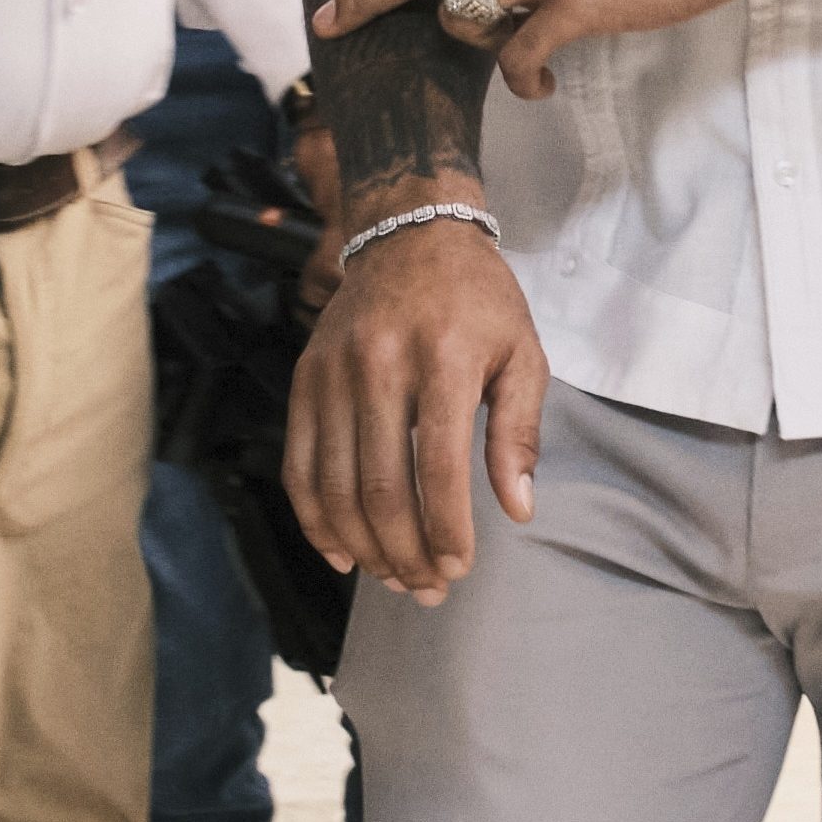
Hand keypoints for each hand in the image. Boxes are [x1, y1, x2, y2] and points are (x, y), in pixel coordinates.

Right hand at [285, 197, 547, 594]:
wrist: (410, 233)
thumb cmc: (478, 301)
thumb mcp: (522, 354)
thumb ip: (520, 433)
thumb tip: (517, 509)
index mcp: (445, 358)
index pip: (440, 468)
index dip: (446, 531)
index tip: (458, 568)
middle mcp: (381, 364)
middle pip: (380, 486)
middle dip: (404, 552)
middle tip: (426, 587)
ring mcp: (334, 371)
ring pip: (334, 484)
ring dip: (362, 545)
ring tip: (392, 576)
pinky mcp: (304, 378)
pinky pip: (298, 463)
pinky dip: (315, 517)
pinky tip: (341, 551)